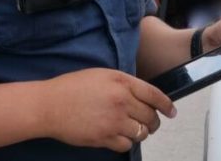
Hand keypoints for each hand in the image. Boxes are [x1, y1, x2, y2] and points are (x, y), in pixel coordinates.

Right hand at [42, 68, 175, 151]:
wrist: (49, 105)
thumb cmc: (72, 88)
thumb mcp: (102, 75)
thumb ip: (124, 83)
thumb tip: (142, 95)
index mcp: (122, 82)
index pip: (154, 95)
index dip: (166, 105)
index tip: (171, 111)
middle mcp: (121, 101)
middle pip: (150, 116)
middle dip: (153, 122)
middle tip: (150, 123)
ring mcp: (114, 121)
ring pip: (141, 133)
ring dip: (140, 132)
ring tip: (132, 129)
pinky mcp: (104, 138)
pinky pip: (126, 145)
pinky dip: (126, 143)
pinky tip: (118, 136)